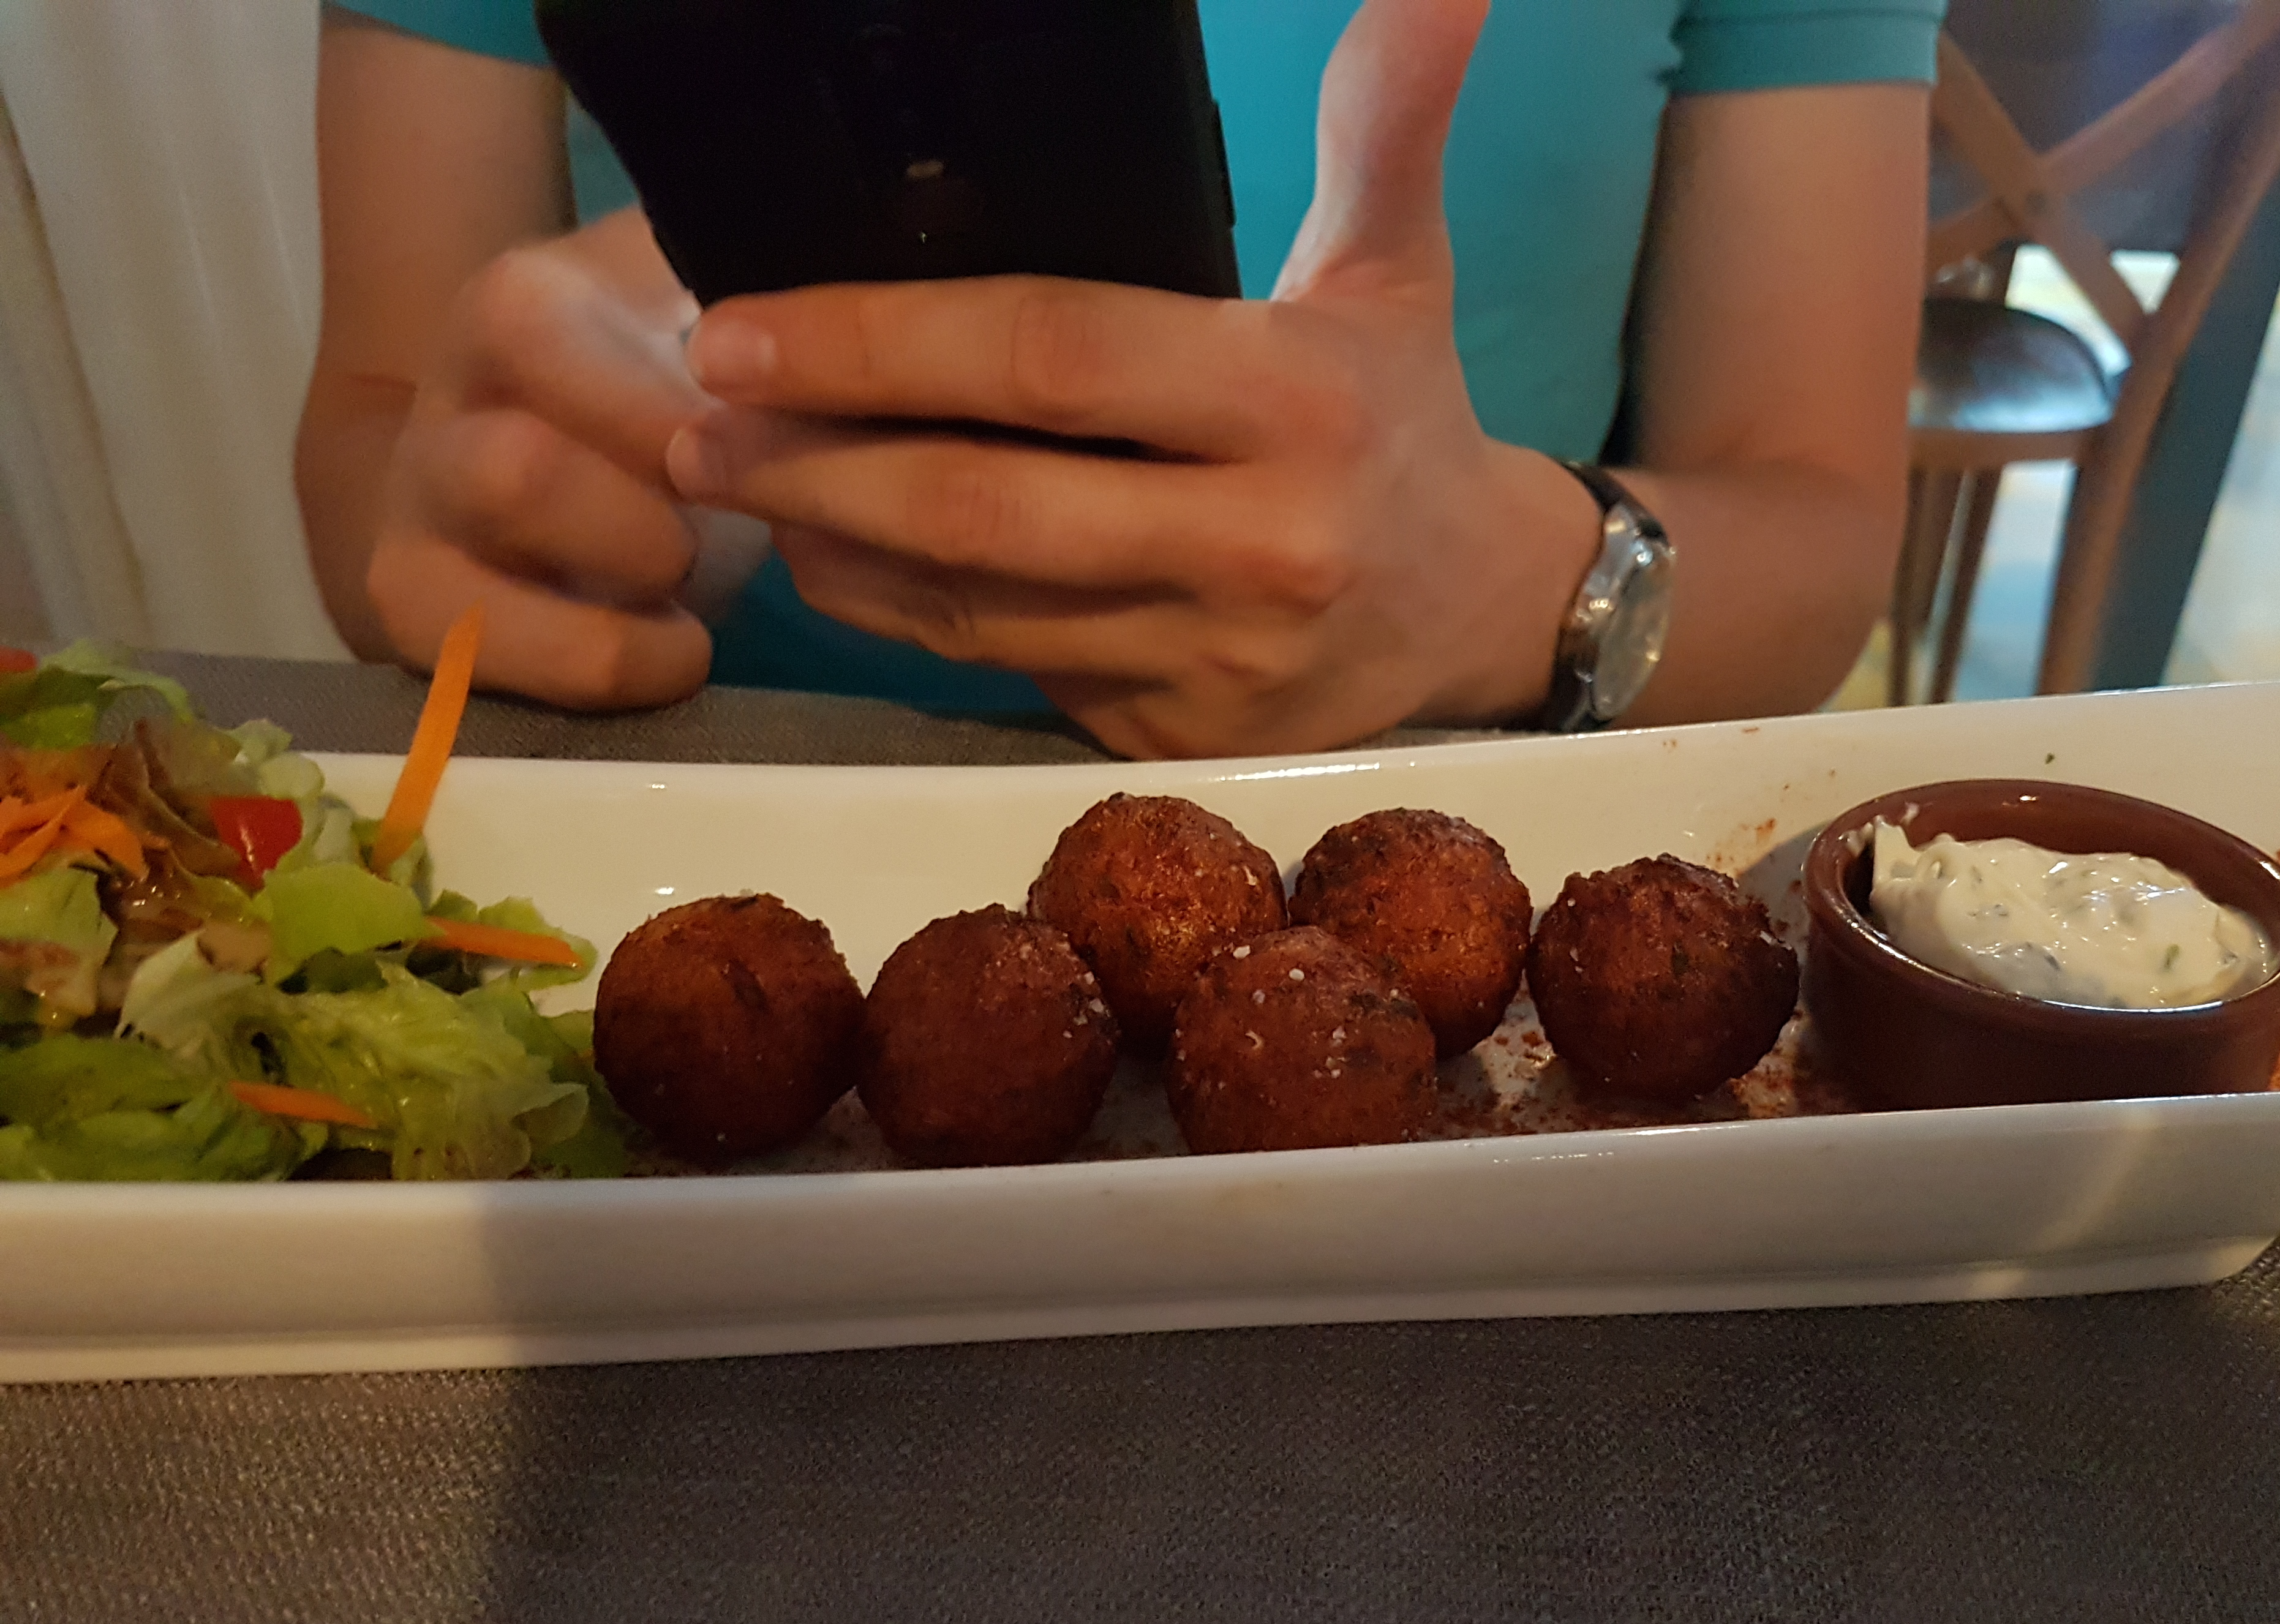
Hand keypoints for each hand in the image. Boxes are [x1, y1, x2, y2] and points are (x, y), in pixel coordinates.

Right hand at [365, 213, 722, 707]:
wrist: (510, 466)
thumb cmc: (651, 393)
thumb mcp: (695, 314)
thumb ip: (763, 294)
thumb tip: (874, 291)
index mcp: (518, 313)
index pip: (540, 336)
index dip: (655, 412)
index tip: (750, 450)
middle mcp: (447, 409)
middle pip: (513, 475)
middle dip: (644, 529)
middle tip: (721, 539)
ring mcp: (417, 517)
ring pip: (488, 589)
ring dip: (622, 616)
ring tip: (695, 609)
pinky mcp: (413, 611)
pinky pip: (484, 662)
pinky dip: (597, 673)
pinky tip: (670, 655)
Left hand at [665, 0, 1598, 757]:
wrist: (1479, 615)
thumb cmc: (1404, 418)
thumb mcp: (1397, 263)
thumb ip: (1383, 122)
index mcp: (1295, 402)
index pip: (1053, 357)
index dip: (881, 343)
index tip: (742, 326)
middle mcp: (1259, 544)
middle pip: (988, 503)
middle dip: (818, 461)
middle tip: (694, 421)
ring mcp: (1215, 660)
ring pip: (979, 607)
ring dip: (835, 545)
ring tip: (731, 481)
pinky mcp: (1180, 739)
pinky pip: (1007, 671)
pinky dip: (904, 619)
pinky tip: (830, 561)